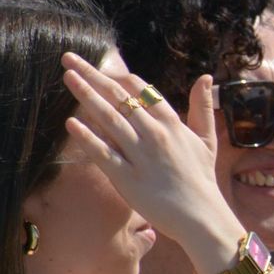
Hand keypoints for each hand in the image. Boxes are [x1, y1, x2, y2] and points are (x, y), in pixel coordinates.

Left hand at [61, 52, 242, 271]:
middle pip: (120, 98)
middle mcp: (155, 135)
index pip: (143, 91)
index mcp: (172, 124)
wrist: (200, 215)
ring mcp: (140, 155)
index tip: (103, 67)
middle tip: (71, 58)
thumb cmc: (201, 178)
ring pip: (109, 119)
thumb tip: (206, 77)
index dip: (121, 78)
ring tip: (67, 78)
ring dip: (85, 96)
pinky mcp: (127, 177)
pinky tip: (72, 123)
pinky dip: (87, 137)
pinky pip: (103, 153)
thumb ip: (202, 107)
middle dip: (94, 75)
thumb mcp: (206, 138)